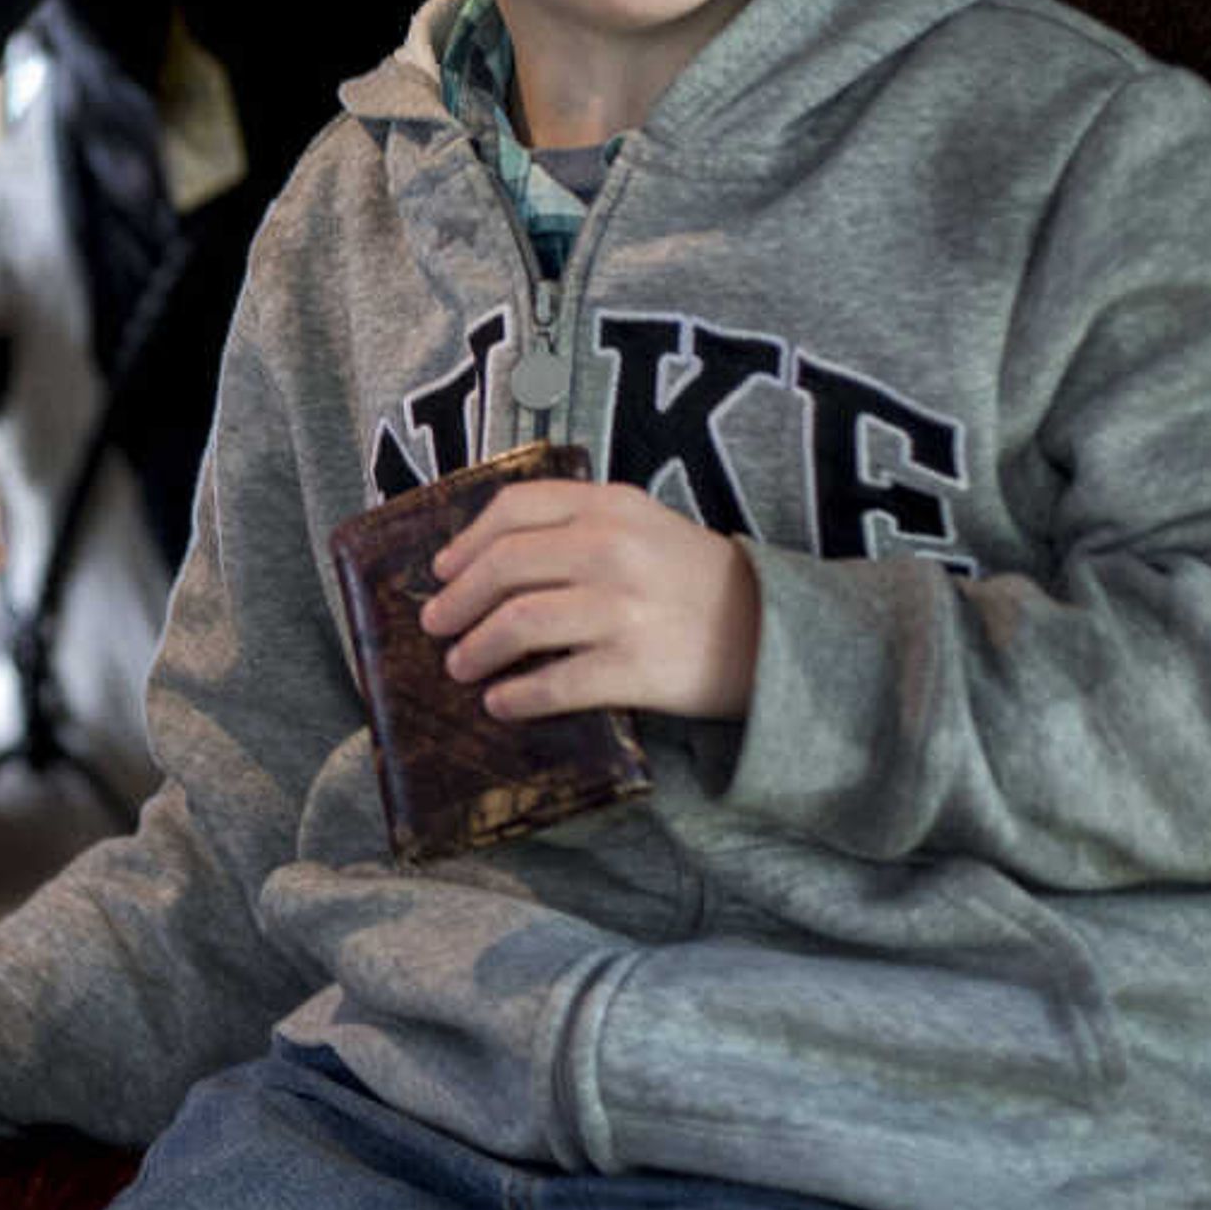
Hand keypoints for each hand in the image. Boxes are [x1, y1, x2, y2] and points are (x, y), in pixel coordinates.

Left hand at [421, 479, 759, 720]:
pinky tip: (500, 703)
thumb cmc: (695, 581)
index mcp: (612, 506)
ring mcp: (624, 608)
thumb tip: (482, 561)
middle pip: (504, 568)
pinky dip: (516, 696)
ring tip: (460, 667)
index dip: (465, 541)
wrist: (775, 631)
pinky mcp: (636, 667)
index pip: (516, 507)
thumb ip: (577, 527)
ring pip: (518, 624)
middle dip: (457, 601)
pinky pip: (554, 683)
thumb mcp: (644, 526)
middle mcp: (614, 549)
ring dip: (475, 650)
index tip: (440, 570)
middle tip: (436, 625)